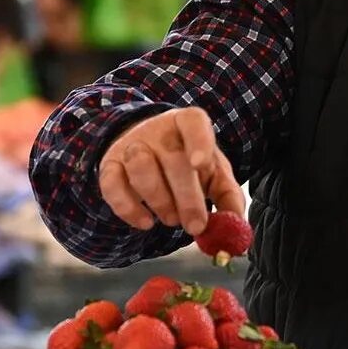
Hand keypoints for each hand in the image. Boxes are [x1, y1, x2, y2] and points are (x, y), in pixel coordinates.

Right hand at [98, 107, 244, 234]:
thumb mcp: (213, 174)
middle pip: (171, 157)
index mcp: (188, 124)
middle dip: (186, 197)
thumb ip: (228, 198)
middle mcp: (158, 130)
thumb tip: (236, 226)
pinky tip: (146, 222)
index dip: (198, 142)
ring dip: (159, 200)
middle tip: (196, 226)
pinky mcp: (110, 165)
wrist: (149, 153)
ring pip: (140, 167)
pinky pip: (112, 185)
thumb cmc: (187, 163)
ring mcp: (131, 145)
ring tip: (171, 219)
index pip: (193, 122)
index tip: (201, 165)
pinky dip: (128, 208)